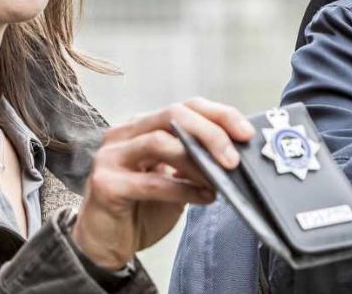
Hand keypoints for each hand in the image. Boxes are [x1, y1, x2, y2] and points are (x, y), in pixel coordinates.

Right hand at [72, 97, 253, 269]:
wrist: (104, 245)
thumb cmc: (140, 209)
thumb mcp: (175, 180)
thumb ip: (196, 163)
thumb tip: (235, 155)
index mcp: (142, 127)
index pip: (185, 106)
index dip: (219, 115)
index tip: (246, 133)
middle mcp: (124, 134)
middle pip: (173, 115)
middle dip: (210, 133)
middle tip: (233, 159)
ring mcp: (111, 156)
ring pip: (160, 142)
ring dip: (196, 162)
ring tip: (218, 181)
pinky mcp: (106, 183)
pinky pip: (151, 181)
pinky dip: (182, 189)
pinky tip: (203, 197)